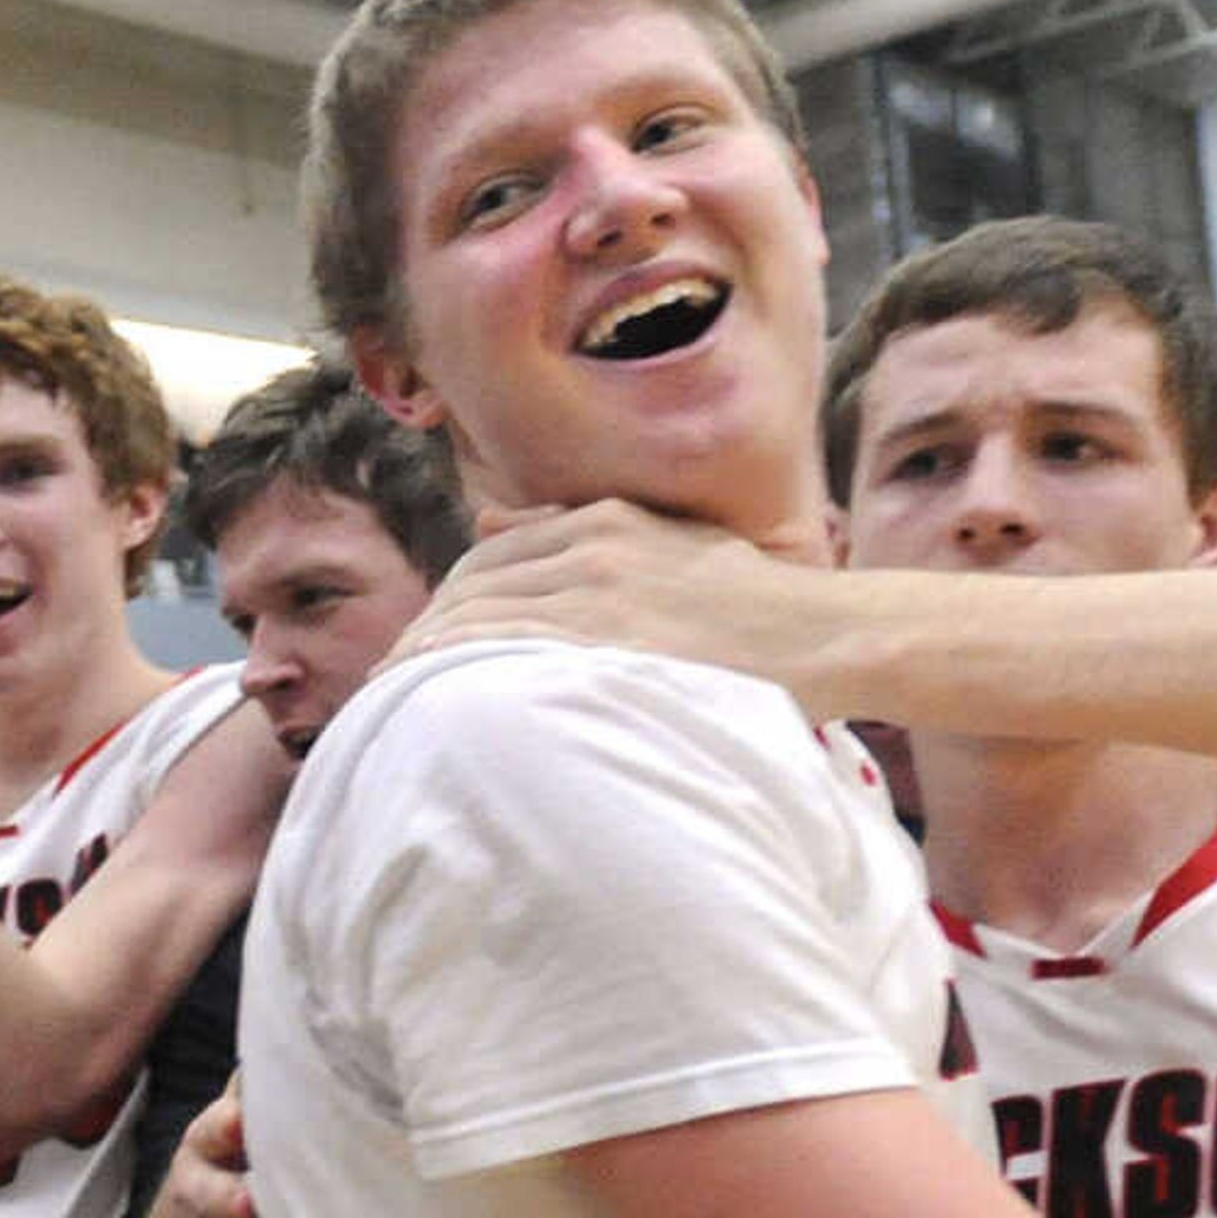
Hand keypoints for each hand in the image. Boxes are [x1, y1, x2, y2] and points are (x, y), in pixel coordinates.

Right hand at [166, 1082, 277, 1217]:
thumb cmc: (249, 1159)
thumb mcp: (255, 1119)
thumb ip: (270, 1093)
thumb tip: (321, 1040)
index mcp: (210, 1139)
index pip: (211, 1129)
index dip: (225, 1126)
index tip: (242, 1123)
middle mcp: (196, 1182)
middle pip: (203, 1192)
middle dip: (227, 1200)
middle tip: (251, 1206)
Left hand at [398, 504, 847, 715]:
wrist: (827, 633)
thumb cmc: (761, 606)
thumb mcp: (672, 545)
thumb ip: (584, 532)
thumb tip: (489, 521)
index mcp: (605, 522)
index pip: (493, 558)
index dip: (448, 602)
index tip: (420, 643)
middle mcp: (593, 546)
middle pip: (476, 587)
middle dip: (426, 631)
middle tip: (389, 677)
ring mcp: (602, 593)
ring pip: (486, 616)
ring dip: (431, 655)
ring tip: (396, 696)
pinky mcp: (614, 639)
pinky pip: (516, 650)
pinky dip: (465, 669)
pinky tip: (434, 696)